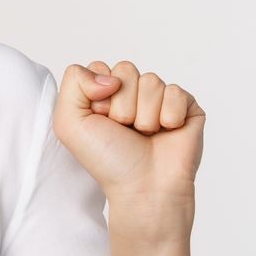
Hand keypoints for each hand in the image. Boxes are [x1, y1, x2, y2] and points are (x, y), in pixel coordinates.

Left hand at [52, 60, 204, 204]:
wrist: (143, 187)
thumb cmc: (107, 160)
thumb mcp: (69, 122)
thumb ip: (74, 81)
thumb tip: (111, 75)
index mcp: (104, 94)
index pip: (99, 68)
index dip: (98, 96)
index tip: (101, 122)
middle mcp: (132, 93)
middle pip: (126, 70)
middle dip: (122, 105)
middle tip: (125, 130)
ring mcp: (159, 98)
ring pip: (151, 81)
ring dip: (144, 115)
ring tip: (145, 135)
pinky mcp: (186, 105)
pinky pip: (175, 91)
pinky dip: (169, 116)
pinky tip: (166, 132)